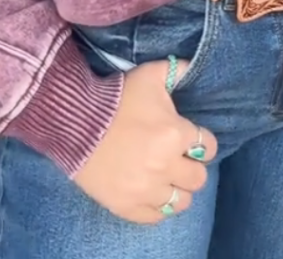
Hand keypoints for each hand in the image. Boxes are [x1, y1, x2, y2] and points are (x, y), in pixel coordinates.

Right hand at [74, 59, 216, 222]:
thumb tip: (193, 66)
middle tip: (178, 158)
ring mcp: (147, 190)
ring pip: (182, 202)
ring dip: (177, 188)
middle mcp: (166, 166)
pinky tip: (150, 192)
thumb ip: (176, 70)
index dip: (201, 142)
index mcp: (175, 133)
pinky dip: (157, 206)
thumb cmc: (116, 96)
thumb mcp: (149, 75)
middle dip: (191, 166)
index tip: (189, 138)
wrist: (74, 121)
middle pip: (199, 178)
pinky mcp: (127, 207)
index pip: (209, 146)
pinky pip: (157, 217)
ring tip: (165, 178)